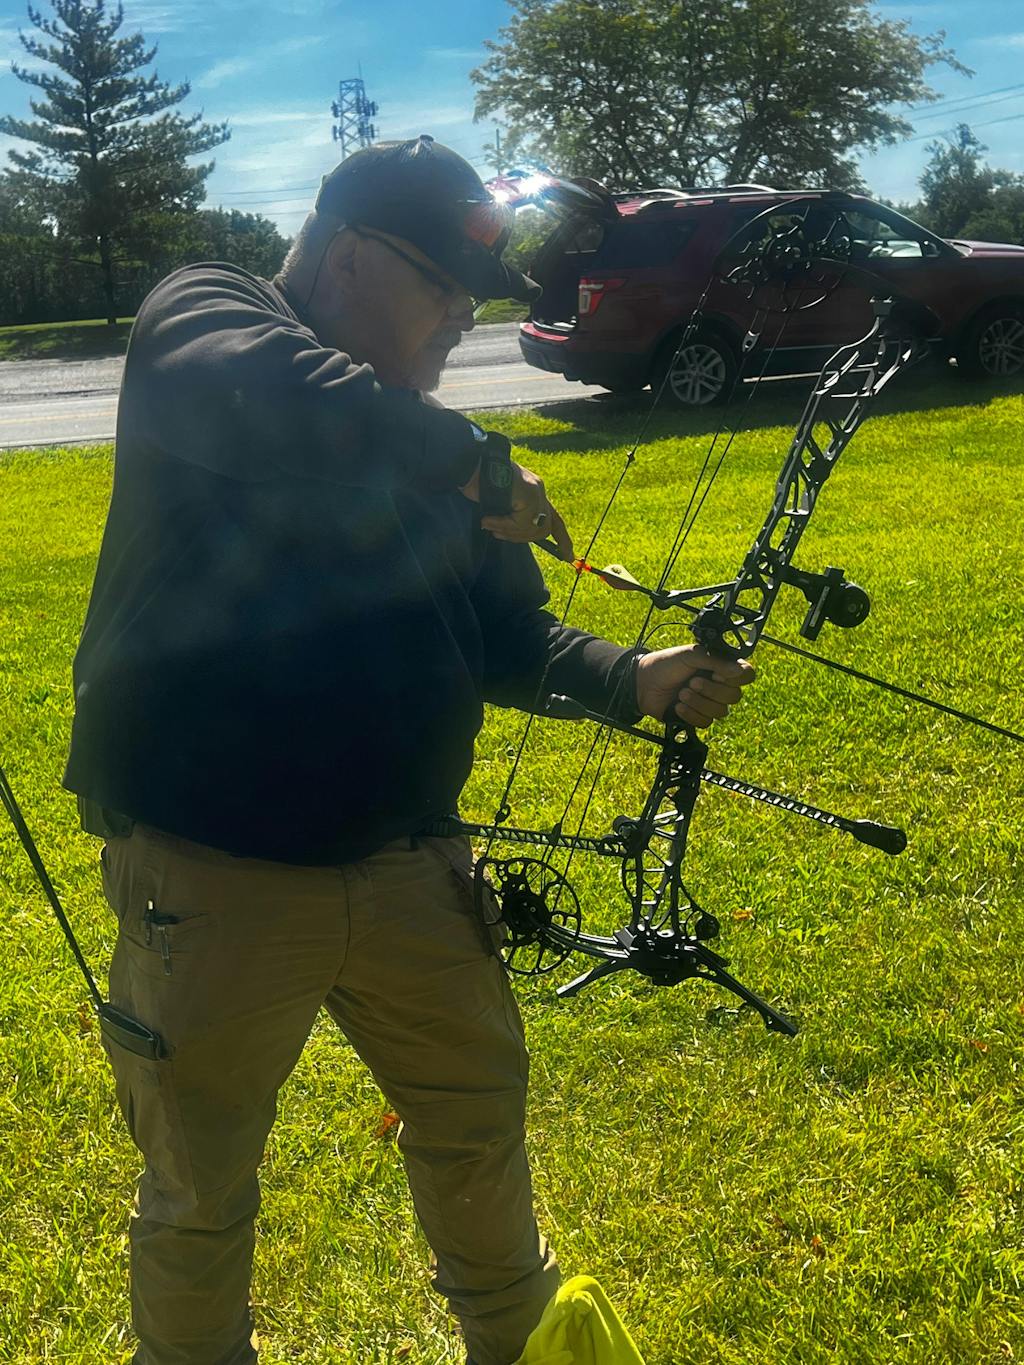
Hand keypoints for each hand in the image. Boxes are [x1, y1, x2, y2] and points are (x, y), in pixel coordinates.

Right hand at [461, 460, 573, 561]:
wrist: (470, 464)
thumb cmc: (479, 483)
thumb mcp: (500, 505)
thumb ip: (513, 517)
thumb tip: (515, 535)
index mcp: (534, 492)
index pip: (555, 519)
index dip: (563, 539)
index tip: (568, 556)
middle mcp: (538, 490)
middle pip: (545, 528)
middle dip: (522, 538)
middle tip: (499, 535)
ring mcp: (536, 491)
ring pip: (532, 528)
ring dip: (509, 532)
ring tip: (490, 527)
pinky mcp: (529, 495)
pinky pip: (520, 522)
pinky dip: (502, 525)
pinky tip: (487, 520)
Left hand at [636, 646, 754, 728]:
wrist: (643, 683)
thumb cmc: (665, 664)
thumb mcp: (690, 655)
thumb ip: (716, 661)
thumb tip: (739, 671)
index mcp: (721, 667)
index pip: (747, 675)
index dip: (735, 678)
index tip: (716, 674)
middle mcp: (719, 685)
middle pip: (735, 696)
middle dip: (711, 690)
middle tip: (692, 682)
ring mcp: (709, 702)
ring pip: (721, 712)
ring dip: (699, 702)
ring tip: (681, 693)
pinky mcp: (697, 717)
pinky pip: (705, 722)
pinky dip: (691, 714)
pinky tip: (678, 705)